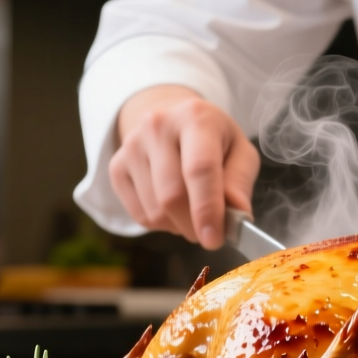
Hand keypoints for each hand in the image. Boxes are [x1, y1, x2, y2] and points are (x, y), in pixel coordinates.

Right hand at [110, 85, 260, 248]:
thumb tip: (236, 215)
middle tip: (210, 234)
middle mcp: (158, 127)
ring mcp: (132, 146)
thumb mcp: (240, 152)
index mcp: (195, 118)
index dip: (207, 208)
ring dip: (178, 226)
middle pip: (171, 195)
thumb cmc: (214, 141)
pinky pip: (139, 215)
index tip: (214, 240)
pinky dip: (160, 224)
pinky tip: (172, 208)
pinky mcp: (117, 167)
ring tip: (192, 211)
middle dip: (193, 226)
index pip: (199, 168)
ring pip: (155, 211)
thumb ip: (239, 182)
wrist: (174, 122)